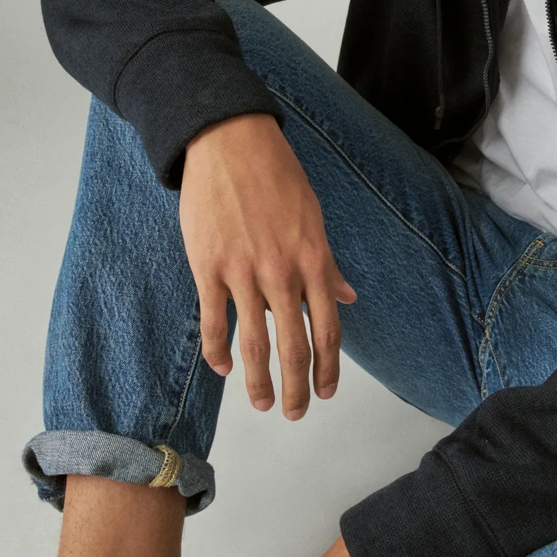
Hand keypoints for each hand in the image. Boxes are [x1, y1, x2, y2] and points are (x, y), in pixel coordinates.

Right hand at [179, 112, 357, 418]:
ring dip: (260, 381)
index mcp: (314, 259)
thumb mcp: (313, 217)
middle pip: (295, 346)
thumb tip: (348, 297)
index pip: (328, 328)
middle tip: (294, 413)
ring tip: (262, 404)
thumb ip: (328, 263)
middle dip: (297, 387)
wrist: (229, 142)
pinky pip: (215, 320)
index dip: (328, 367)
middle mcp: (283, 272)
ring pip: (255, 343)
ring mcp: (243, 271)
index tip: (326, 392)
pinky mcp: (208, 266)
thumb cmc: (277, 176)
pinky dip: (219, 351)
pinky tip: (224, 368)